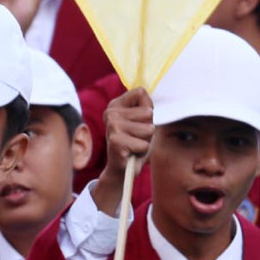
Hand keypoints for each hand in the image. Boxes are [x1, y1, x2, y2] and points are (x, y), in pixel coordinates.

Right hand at [91, 88, 153, 216]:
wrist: (121, 168)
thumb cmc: (134, 143)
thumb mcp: (143, 121)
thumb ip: (145, 105)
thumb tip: (144, 91)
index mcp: (115, 104)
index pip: (141, 92)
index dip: (148, 109)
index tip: (139, 120)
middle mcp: (111, 113)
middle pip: (148, 112)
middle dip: (149, 128)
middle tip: (137, 137)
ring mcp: (112, 126)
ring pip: (148, 129)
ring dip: (146, 140)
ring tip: (135, 145)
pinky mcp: (115, 141)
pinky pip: (144, 144)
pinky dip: (142, 151)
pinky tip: (131, 153)